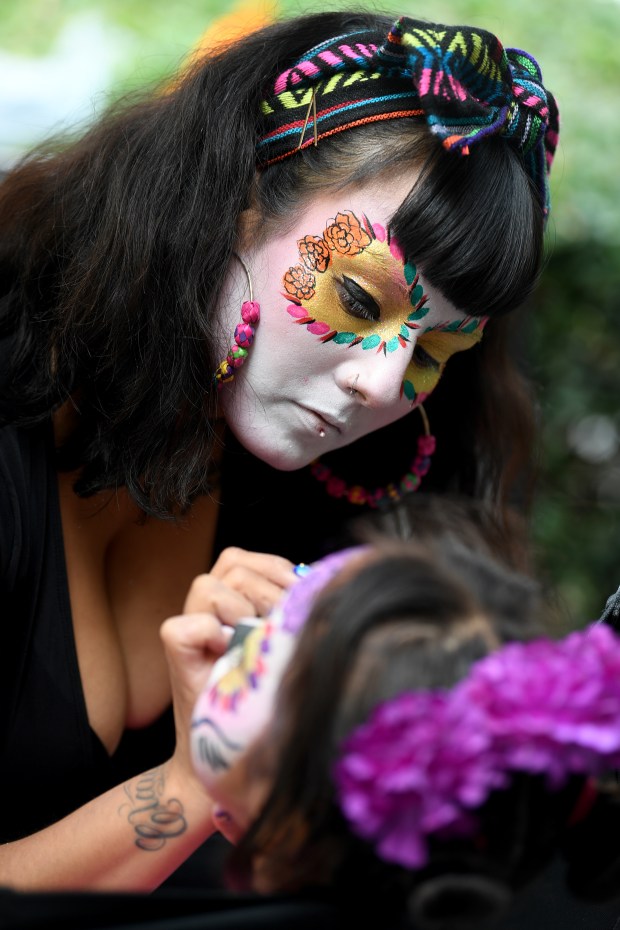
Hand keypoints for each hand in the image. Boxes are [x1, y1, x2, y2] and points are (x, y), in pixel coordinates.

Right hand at [160, 548, 295, 783]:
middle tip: (280, 625)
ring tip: (255, 642)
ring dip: (240, 609)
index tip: (298, 593)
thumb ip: (288, 615)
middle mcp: (206, 612)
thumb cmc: (265, 705)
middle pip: (231, 565)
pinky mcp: (176, 659)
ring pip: (207, 585)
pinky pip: (187, 627)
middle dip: (266, 589)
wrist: (233, 763)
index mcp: (231, 604)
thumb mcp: (284, 649)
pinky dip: (210, 634)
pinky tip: (230, 654)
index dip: (273, 569)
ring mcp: (189, 633)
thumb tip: (316, 585)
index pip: (241, 559)